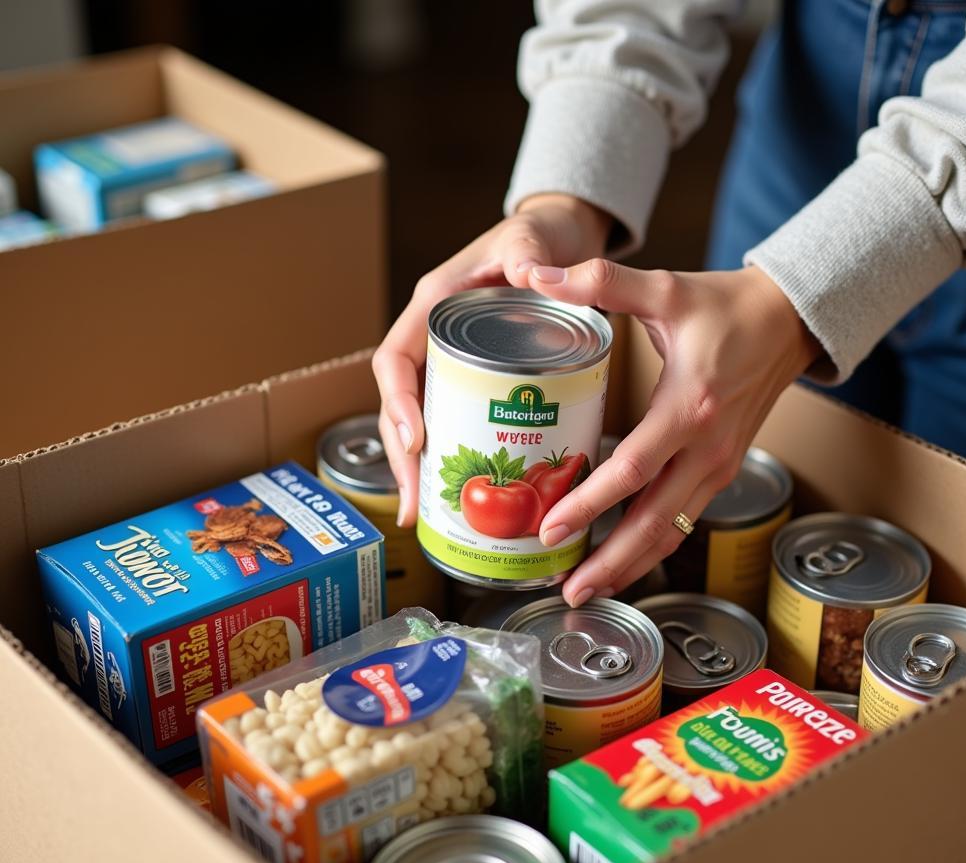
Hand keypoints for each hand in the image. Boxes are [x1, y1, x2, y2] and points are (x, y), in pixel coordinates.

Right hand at [372, 195, 611, 524]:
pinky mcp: (475, 381)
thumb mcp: (532, 237)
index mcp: (433, 305)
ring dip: (417, 469)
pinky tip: (457, 496)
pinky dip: (450, 460)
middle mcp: (432, 339)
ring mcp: (452, 364)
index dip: (400, 402)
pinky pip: (452, 422)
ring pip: (421, 421)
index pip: (396, 359)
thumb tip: (529, 271)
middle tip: (414, 503)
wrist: (559, 240)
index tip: (416, 439)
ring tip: (424, 513)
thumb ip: (529, 249)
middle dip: (402, 456)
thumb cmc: (541, 236)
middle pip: (401, 405)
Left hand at [525, 260, 821, 606]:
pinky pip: (684, 519)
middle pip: (654, 522)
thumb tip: (539, 275)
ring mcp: (719, 466)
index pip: (632, 469)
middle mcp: (708, 448)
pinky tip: (623, 559)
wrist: (789, 319)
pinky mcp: (722, 471)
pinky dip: (653, 546)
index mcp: (690, 406)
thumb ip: (602, 283)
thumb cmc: (727, 307)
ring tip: (588, 589)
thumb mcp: (666, 288)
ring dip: (631, 565)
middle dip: (610, 562)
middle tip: (567, 590)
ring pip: (673, 530)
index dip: (589, 504)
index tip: (552, 528)